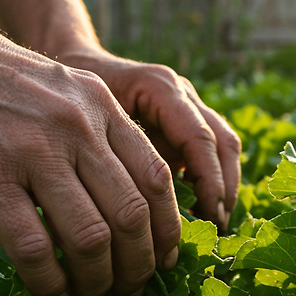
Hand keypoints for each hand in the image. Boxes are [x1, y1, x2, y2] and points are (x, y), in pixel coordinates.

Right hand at [0, 21, 182, 295]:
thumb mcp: (61, 89)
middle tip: (131, 290)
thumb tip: (127, 207)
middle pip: (131, 214)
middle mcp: (77, 127)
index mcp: (101, 105)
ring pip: (90, 237)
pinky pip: (34, 247)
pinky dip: (48, 282)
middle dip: (138, 265)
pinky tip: (49, 292)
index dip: (167, 228)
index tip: (163, 258)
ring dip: (97, 281)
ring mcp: (34, 152)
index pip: (156, 177)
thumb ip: (95, 134)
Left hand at [56, 50, 241, 230]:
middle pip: (222, 142)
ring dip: (224, 187)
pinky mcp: (185, 123)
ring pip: (225, 147)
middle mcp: (181, 94)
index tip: (208, 219)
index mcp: (159, 89)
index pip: (198, 138)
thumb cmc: (71, 96)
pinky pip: (211, 152)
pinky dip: (212, 183)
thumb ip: (113, 156)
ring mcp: (187, 106)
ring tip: (214, 226)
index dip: (208, 182)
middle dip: (223, 189)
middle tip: (216, 229)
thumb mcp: (84, 123)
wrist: (70, 65)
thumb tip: (137, 211)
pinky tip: (201, 214)